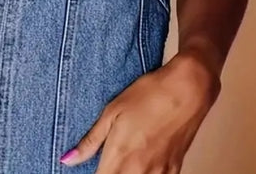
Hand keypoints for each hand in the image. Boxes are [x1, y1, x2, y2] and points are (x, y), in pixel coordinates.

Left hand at [59, 52, 219, 172]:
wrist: (188, 90)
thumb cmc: (149, 94)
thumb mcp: (113, 110)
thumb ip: (91, 140)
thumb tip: (68, 159)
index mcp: (120, 156)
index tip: (89, 170)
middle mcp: (139, 171)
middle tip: (108, 165)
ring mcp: (159, 173)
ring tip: (125, 164)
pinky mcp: (175, 171)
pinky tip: (142, 167)